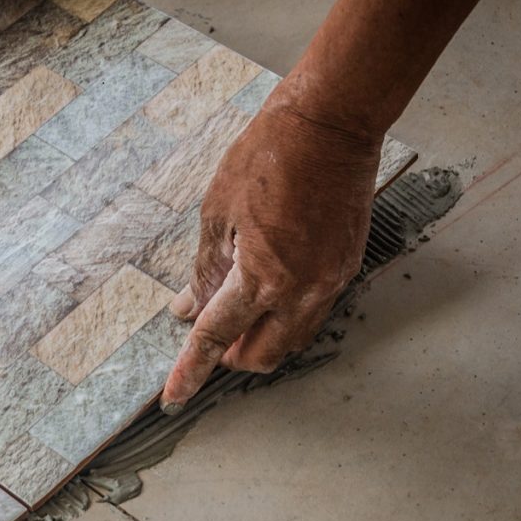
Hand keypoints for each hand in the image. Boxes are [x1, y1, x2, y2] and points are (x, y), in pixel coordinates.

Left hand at [159, 81, 382, 414]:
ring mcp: (331, 282)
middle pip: (263, 355)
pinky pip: (311, 313)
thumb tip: (190, 308)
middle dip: (231, 357)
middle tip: (206, 338)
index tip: (173, 396)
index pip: (219, 337)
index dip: (191, 369)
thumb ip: (205, 269)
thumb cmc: (268, 156)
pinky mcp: (346, 268)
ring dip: (260, 339)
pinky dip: (283, 316)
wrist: (332, 125)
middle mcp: (303, 291)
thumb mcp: (218, 212)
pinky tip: (265, 291)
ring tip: (232, 311)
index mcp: (263, 276)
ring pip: (291, 340)